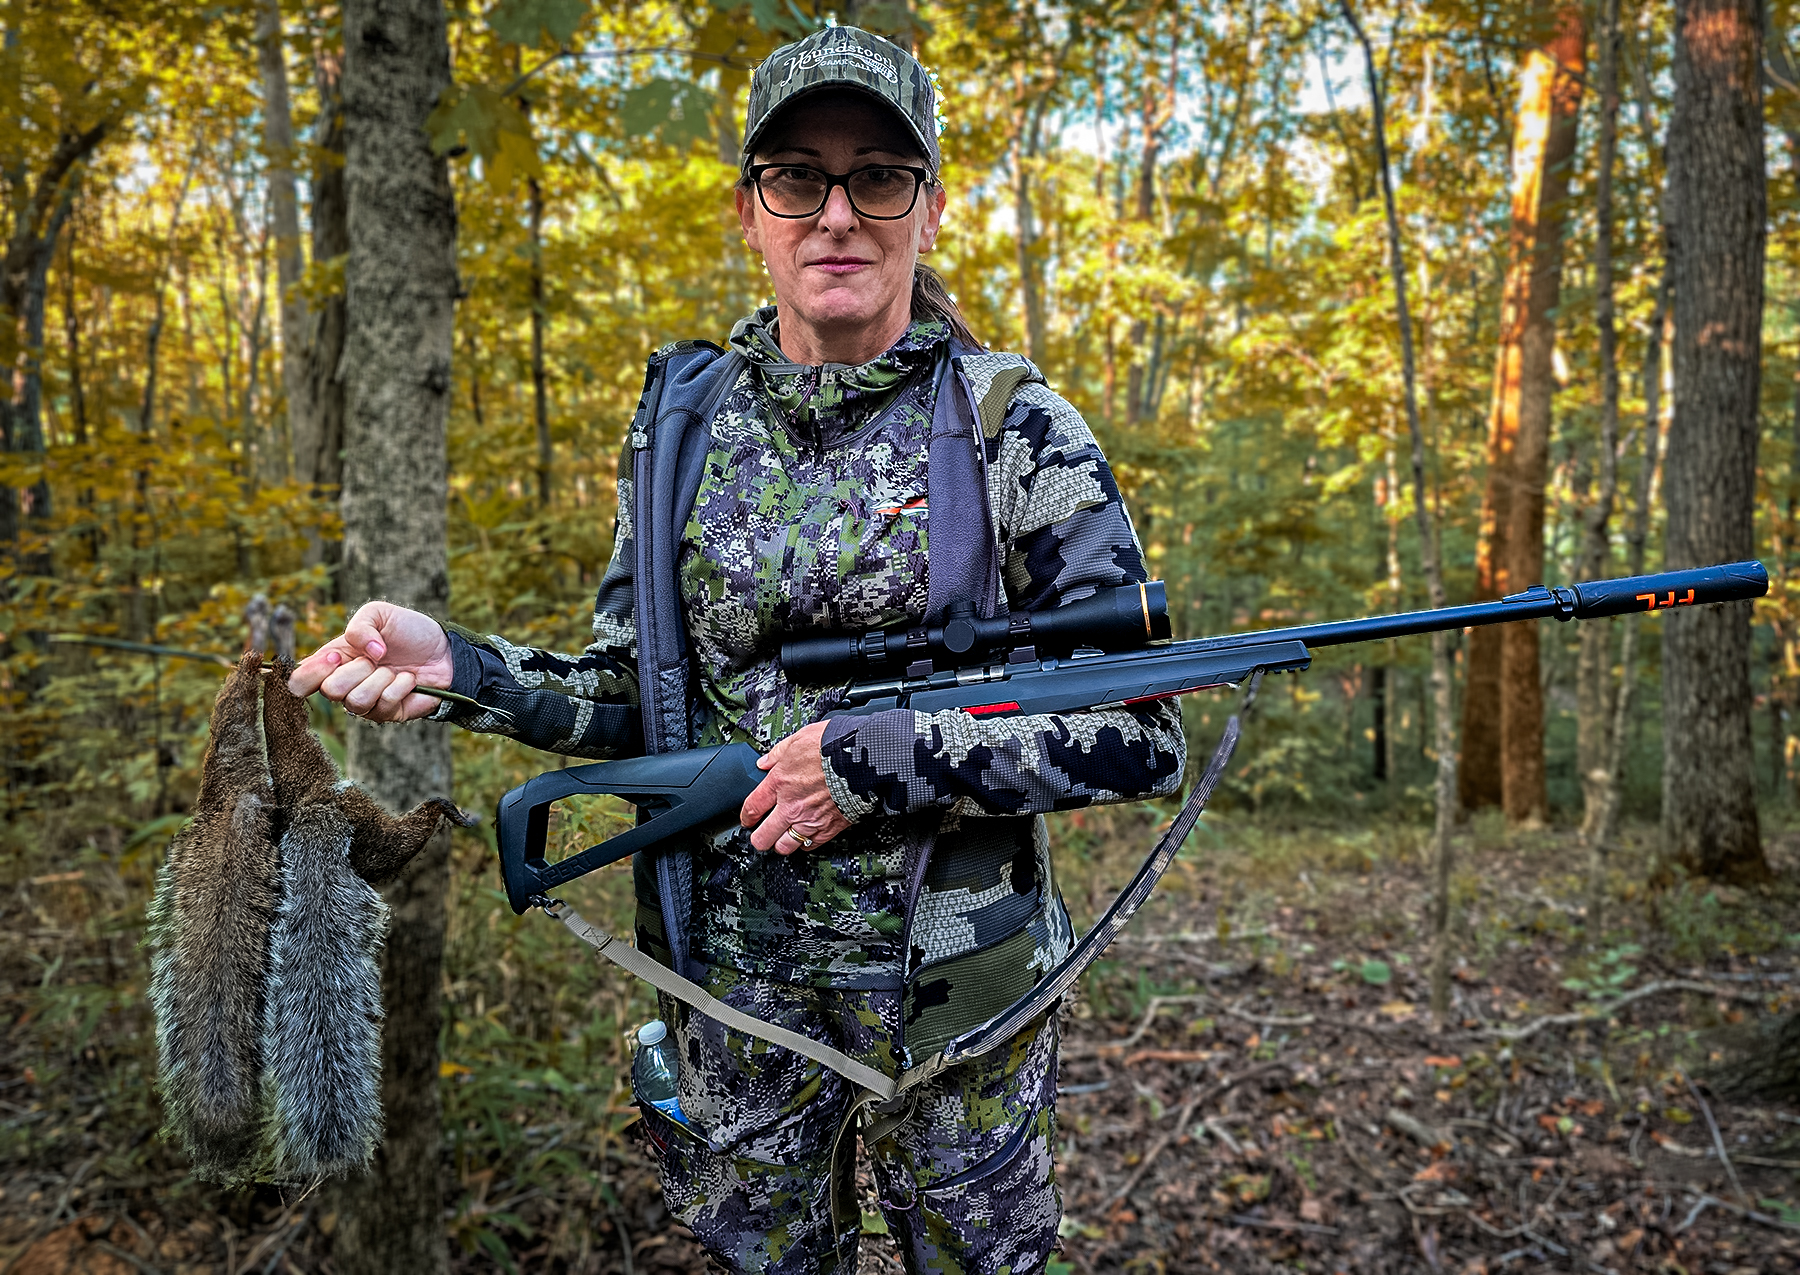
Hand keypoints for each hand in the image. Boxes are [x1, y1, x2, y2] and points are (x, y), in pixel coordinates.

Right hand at [288, 601, 453, 722]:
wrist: (444, 649)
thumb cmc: (408, 630)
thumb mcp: (379, 614)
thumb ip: (359, 626)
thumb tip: (365, 653)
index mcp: (332, 662)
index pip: (299, 681)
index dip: (311, 673)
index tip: (336, 657)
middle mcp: (344, 686)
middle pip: (330, 691)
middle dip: (357, 669)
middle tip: (377, 658)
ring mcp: (366, 702)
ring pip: (356, 701)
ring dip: (380, 678)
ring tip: (393, 668)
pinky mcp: (389, 714)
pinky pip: (385, 705)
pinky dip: (400, 686)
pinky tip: (409, 679)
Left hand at [739, 721, 853, 853]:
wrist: (863, 760)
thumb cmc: (833, 747)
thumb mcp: (799, 739)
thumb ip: (778, 753)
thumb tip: (765, 761)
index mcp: (779, 783)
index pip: (752, 808)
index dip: (746, 817)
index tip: (747, 819)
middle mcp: (791, 806)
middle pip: (763, 837)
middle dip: (759, 838)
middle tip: (760, 835)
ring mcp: (810, 820)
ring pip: (785, 846)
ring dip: (782, 843)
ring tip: (782, 838)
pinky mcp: (829, 829)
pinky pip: (811, 846)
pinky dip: (806, 843)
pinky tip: (806, 836)